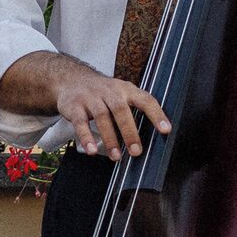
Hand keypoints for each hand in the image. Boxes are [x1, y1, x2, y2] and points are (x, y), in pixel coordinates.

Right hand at [45, 59, 173, 157]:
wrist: (71, 79)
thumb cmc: (103, 93)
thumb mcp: (121, 93)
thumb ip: (135, 108)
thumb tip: (154, 133)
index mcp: (126, 89)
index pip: (145, 100)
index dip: (156, 114)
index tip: (166, 130)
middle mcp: (110, 91)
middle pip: (121, 110)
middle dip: (129, 132)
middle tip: (136, 151)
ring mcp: (91, 98)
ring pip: (102, 117)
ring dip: (110, 139)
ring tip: (116, 156)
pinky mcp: (74, 106)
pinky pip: (80, 122)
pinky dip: (86, 137)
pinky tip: (92, 150)